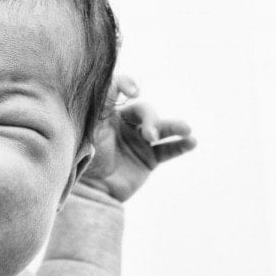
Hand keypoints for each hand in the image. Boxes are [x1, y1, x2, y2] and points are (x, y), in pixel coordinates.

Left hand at [79, 76, 195, 201]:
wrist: (90, 192)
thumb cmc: (83, 159)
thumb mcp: (87, 130)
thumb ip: (99, 106)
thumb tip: (113, 83)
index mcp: (105, 113)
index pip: (118, 89)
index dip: (127, 84)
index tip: (134, 92)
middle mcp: (123, 124)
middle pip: (143, 110)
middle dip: (150, 120)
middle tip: (149, 136)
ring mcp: (137, 141)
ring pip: (160, 128)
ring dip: (174, 126)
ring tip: (186, 129)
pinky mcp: (148, 159)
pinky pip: (168, 150)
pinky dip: (180, 145)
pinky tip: (191, 142)